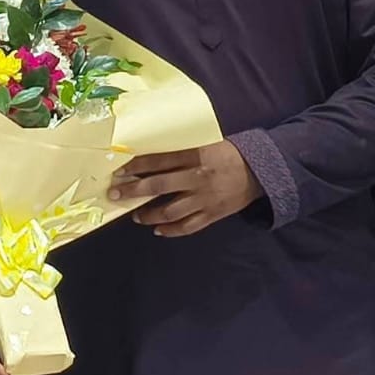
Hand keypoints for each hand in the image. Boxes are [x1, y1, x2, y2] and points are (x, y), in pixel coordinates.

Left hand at [110, 140, 262, 236]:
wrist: (259, 172)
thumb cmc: (228, 153)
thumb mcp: (206, 144)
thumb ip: (183, 151)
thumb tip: (152, 156)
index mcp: (195, 156)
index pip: (158, 161)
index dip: (136, 166)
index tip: (119, 170)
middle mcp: (196, 178)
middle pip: (158, 186)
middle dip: (133, 190)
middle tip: (115, 193)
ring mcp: (203, 199)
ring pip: (169, 211)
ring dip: (148, 215)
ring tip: (136, 216)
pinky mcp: (211, 215)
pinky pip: (187, 227)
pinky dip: (171, 230)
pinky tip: (158, 230)